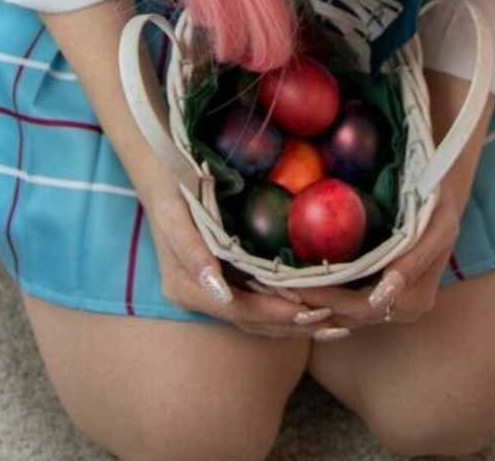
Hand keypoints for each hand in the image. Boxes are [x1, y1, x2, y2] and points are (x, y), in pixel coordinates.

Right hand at [139, 171, 336, 338]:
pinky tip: (313, 309)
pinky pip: (256, 303)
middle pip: (249, 321)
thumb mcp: (174, 210)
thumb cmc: (170, 185)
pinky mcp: (224, 281)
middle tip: (333, 322)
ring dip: (292, 324)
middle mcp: (198, 296)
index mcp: (184, 286)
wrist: (160, 171)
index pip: (236, 310)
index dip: (272, 313)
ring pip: (255, 319)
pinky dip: (283, 309)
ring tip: (332, 324)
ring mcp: (210, 291)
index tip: (308, 311)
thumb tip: (217, 289)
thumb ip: (190, 249)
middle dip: (290, 324)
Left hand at [289, 182, 461, 331]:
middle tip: (276, 288)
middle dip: (312, 303)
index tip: (293, 286)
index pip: (361, 308)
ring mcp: (390, 306)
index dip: (327, 301)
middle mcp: (402, 310)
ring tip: (277, 288)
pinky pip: (347, 303)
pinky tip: (294, 283)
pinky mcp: (379, 295)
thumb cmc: (437, 204)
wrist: (437, 202)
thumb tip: (389, 287)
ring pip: (344, 314)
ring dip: (313, 303)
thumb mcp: (438, 222)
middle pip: (348, 316)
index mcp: (415, 298)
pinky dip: (322, 296)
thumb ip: (417, 256)